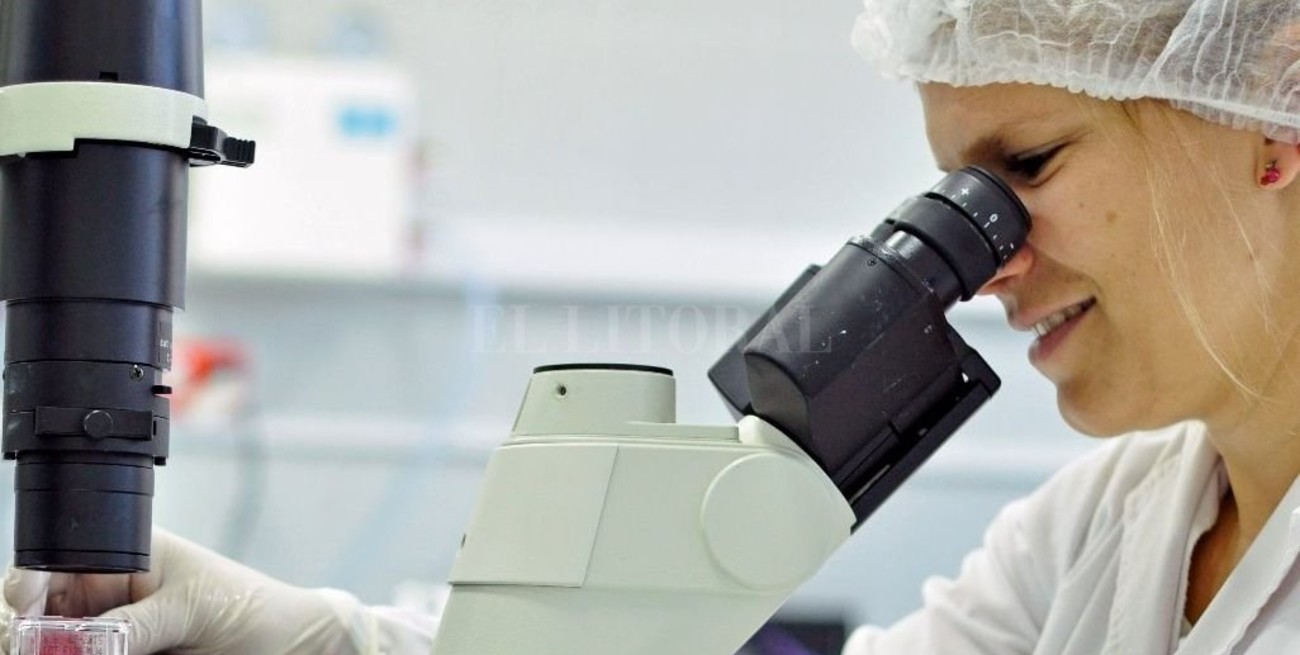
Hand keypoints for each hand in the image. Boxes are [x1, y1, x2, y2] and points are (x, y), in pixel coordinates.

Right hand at [0, 528, 437, 653]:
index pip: (49, 562)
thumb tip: (77, 640)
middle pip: (37, 611)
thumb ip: (135, 624)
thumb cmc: (249, 607)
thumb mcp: (194, 608)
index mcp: (119, 554)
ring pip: (55, 643)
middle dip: (26, 628)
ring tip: (62, 653)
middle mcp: (103, 594)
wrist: (288, 644)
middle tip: (35, 644)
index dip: (26, 585)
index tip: (26, 607)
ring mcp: (108, 633)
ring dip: (49, 647)